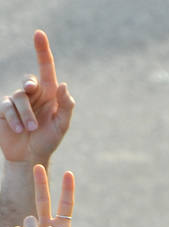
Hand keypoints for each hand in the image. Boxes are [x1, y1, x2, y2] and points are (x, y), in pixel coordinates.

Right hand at [0, 31, 74, 165]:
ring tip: (30, 128)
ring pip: (18, 97)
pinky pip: (6, 107)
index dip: (42, 50)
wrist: (30, 156)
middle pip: (28, 80)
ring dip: (26, 114)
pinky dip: (13, 118)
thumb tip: (64, 85)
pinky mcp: (3, 110)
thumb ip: (66, 106)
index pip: (46, 68)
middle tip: (32, 90)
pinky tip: (19, 129)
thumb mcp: (61, 126)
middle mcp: (32, 94)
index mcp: (49, 94)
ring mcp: (16, 101)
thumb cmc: (48, 140)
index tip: (39, 33)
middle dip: (30, 86)